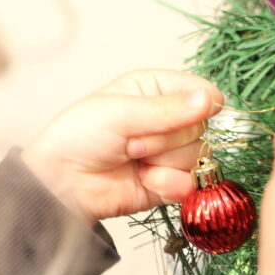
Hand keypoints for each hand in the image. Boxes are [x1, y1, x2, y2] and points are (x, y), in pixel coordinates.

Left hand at [21, 70, 222, 223]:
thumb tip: (210, 100)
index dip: (198, 103)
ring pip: (198, 157)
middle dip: (165, 138)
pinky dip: (167, 184)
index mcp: (156, 90)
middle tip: (131, 142)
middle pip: (200, 128)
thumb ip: (168, 109)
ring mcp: (170, 153)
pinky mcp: (171, 182)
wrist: (64, 184)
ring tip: (133, 160)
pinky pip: (191, 183)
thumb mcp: (121, 113)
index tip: (185, 111)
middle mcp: (168, 120)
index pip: (201, 91)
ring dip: (162, 161)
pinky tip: (144, 179)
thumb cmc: (80, 137)